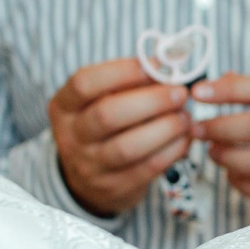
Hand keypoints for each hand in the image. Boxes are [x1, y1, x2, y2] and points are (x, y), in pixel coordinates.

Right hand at [46, 58, 193, 216]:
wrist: (89, 179)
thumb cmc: (103, 127)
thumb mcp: (102, 100)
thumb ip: (129, 81)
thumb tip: (169, 62)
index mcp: (64, 106)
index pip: (84, 83)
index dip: (123, 72)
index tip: (157, 66)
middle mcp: (71, 136)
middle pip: (108, 115)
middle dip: (151, 101)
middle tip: (180, 93)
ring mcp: (90, 165)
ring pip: (128, 147)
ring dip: (165, 128)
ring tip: (185, 116)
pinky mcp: (113, 186)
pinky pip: (146, 168)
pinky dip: (171, 151)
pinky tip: (185, 137)